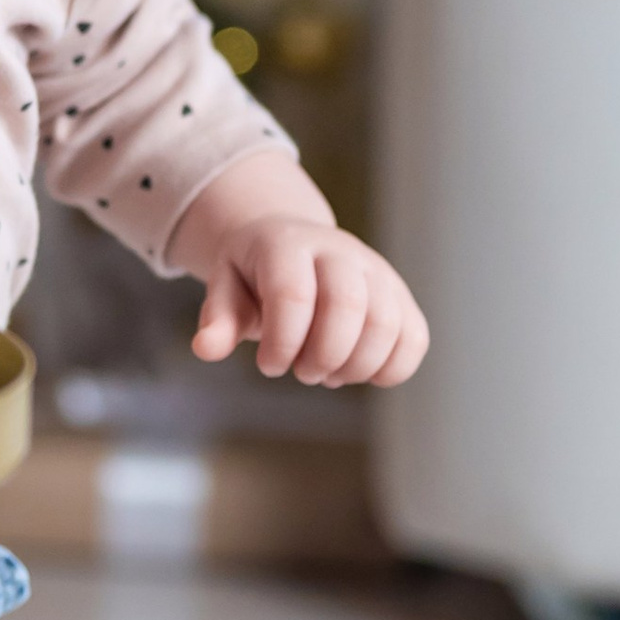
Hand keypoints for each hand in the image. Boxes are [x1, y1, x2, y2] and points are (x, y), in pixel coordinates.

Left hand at [190, 212, 427, 389]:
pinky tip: (361, 375)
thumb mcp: (225, 288)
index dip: (282, 342)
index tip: (269, 367)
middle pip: (349, 306)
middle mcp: (339, 251)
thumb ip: (217, 319)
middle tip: (302, 374)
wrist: (293, 246)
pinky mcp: (400, 296)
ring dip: (356, 367)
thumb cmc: (254, 275)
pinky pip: (414, 337)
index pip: (294, 294)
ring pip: (387, 324)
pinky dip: (392, 369)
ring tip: (328, 375)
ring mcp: (376, 271)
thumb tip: (205, 349)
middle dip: (323, 355)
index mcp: (288, 244)